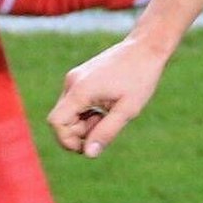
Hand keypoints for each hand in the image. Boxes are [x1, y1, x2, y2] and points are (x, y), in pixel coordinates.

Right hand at [49, 36, 167, 157]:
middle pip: (61, 119)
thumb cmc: (140, 78)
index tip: (88, 146)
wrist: (145, 48)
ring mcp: (75, 78)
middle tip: (105, 127)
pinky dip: (86, 112)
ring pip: (68, 112)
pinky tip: (106, 107)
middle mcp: (72, 82)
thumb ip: (106, 132)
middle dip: (79, 132)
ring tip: (109, 115)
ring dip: (84, 122)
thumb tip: (89, 154)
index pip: (56, 122)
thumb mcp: (128, 110)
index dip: (67, 140)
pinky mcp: (81, 77)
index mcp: (80, 90)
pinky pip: (75, 103)